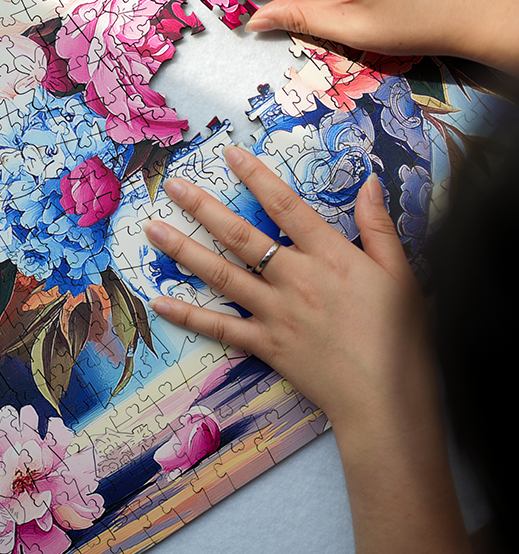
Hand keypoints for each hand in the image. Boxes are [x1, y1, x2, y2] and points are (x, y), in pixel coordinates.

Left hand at [144, 144, 472, 553]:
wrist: (385, 399)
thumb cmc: (399, 334)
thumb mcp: (400, 272)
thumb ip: (379, 225)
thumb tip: (370, 182)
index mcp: (328, 255)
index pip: (286, 206)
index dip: (257, 177)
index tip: (230, 154)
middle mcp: (294, 277)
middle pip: (241, 236)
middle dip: (205, 208)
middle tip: (173, 187)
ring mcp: (274, 312)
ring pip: (222, 274)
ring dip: (185, 251)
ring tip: (153, 231)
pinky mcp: (264, 344)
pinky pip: (220, 327)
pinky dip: (189, 315)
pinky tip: (159, 301)